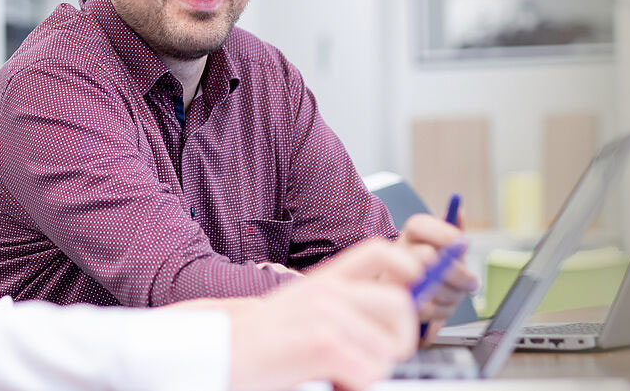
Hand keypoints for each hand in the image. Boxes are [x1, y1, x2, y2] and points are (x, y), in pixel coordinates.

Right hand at [225, 238, 422, 390]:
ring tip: (341, 375)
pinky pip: (370, 371)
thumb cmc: (256, 344)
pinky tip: (331, 382)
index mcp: (324, 280)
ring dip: (372, 372)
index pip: (380, 251)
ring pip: (387, 348)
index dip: (407, 268)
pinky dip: (357, 386)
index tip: (413, 289)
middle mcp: (327, 291)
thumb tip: (392, 324)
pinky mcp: (322, 343)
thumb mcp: (301, 310)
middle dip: (400, 339)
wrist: (216, 353)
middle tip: (377, 358)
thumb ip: (342, 308)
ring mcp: (325, 314)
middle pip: (399, 302)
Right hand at [399, 215, 478, 333]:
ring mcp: (392, 279)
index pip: (419, 225)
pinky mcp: (398, 304)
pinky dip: (444, 310)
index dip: (444, 233)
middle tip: (472, 282)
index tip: (464, 243)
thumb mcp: (445, 248)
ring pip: (430, 286)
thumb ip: (453, 229)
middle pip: (426, 257)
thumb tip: (459, 210)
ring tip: (458, 294)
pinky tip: (446, 306)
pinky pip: (427, 308)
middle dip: (457, 273)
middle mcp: (396, 254)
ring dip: (454, 294)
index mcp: (409, 235)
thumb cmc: (435, 268)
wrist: (413, 299)